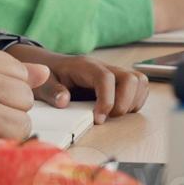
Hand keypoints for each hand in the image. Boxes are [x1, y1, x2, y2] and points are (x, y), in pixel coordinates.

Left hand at [5, 44, 149, 123]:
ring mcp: (114, 72)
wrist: (53, 65)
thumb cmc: (50, 74)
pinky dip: (135, 102)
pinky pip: (140, 87)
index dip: (107, 100)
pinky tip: (119, 110)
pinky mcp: (120, 81)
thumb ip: (52, 91)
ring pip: (139, 81)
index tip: (98, 119)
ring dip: (133, 102)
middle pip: (131, 78)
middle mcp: (104, 66)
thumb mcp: (43, 83)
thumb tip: (64, 101)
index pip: (106, 78)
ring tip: (115, 114)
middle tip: (108, 117)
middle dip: (124, 103)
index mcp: (85, 66)